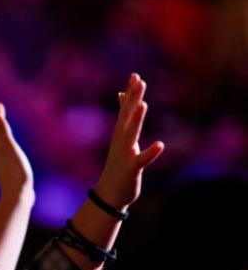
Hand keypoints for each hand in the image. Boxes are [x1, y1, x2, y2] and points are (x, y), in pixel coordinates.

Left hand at [0, 103, 34, 203]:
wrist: (18, 196)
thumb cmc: (15, 171)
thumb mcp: (10, 149)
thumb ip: (3, 132)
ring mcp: (3, 165)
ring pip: (1, 147)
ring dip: (2, 138)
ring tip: (2, 133)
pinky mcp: (9, 173)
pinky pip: (7, 156)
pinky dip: (7, 149)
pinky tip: (10, 155)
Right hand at [95, 73, 163, 209]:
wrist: (109, 194)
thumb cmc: (118, 166)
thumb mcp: (121, 138)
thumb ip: (124, 117)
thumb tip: (122, 96)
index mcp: (120, 135)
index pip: (125, 111)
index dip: (130, 93)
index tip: (135, 75)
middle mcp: (121, 142)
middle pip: (127, 117)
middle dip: (132, 99)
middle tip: (138, 81)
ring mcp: (125, 155)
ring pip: (131, 134)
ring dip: (136, 120)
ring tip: (143, 104)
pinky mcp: (132, 169)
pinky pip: (141, 160)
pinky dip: (150, 153)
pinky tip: (160, 145)